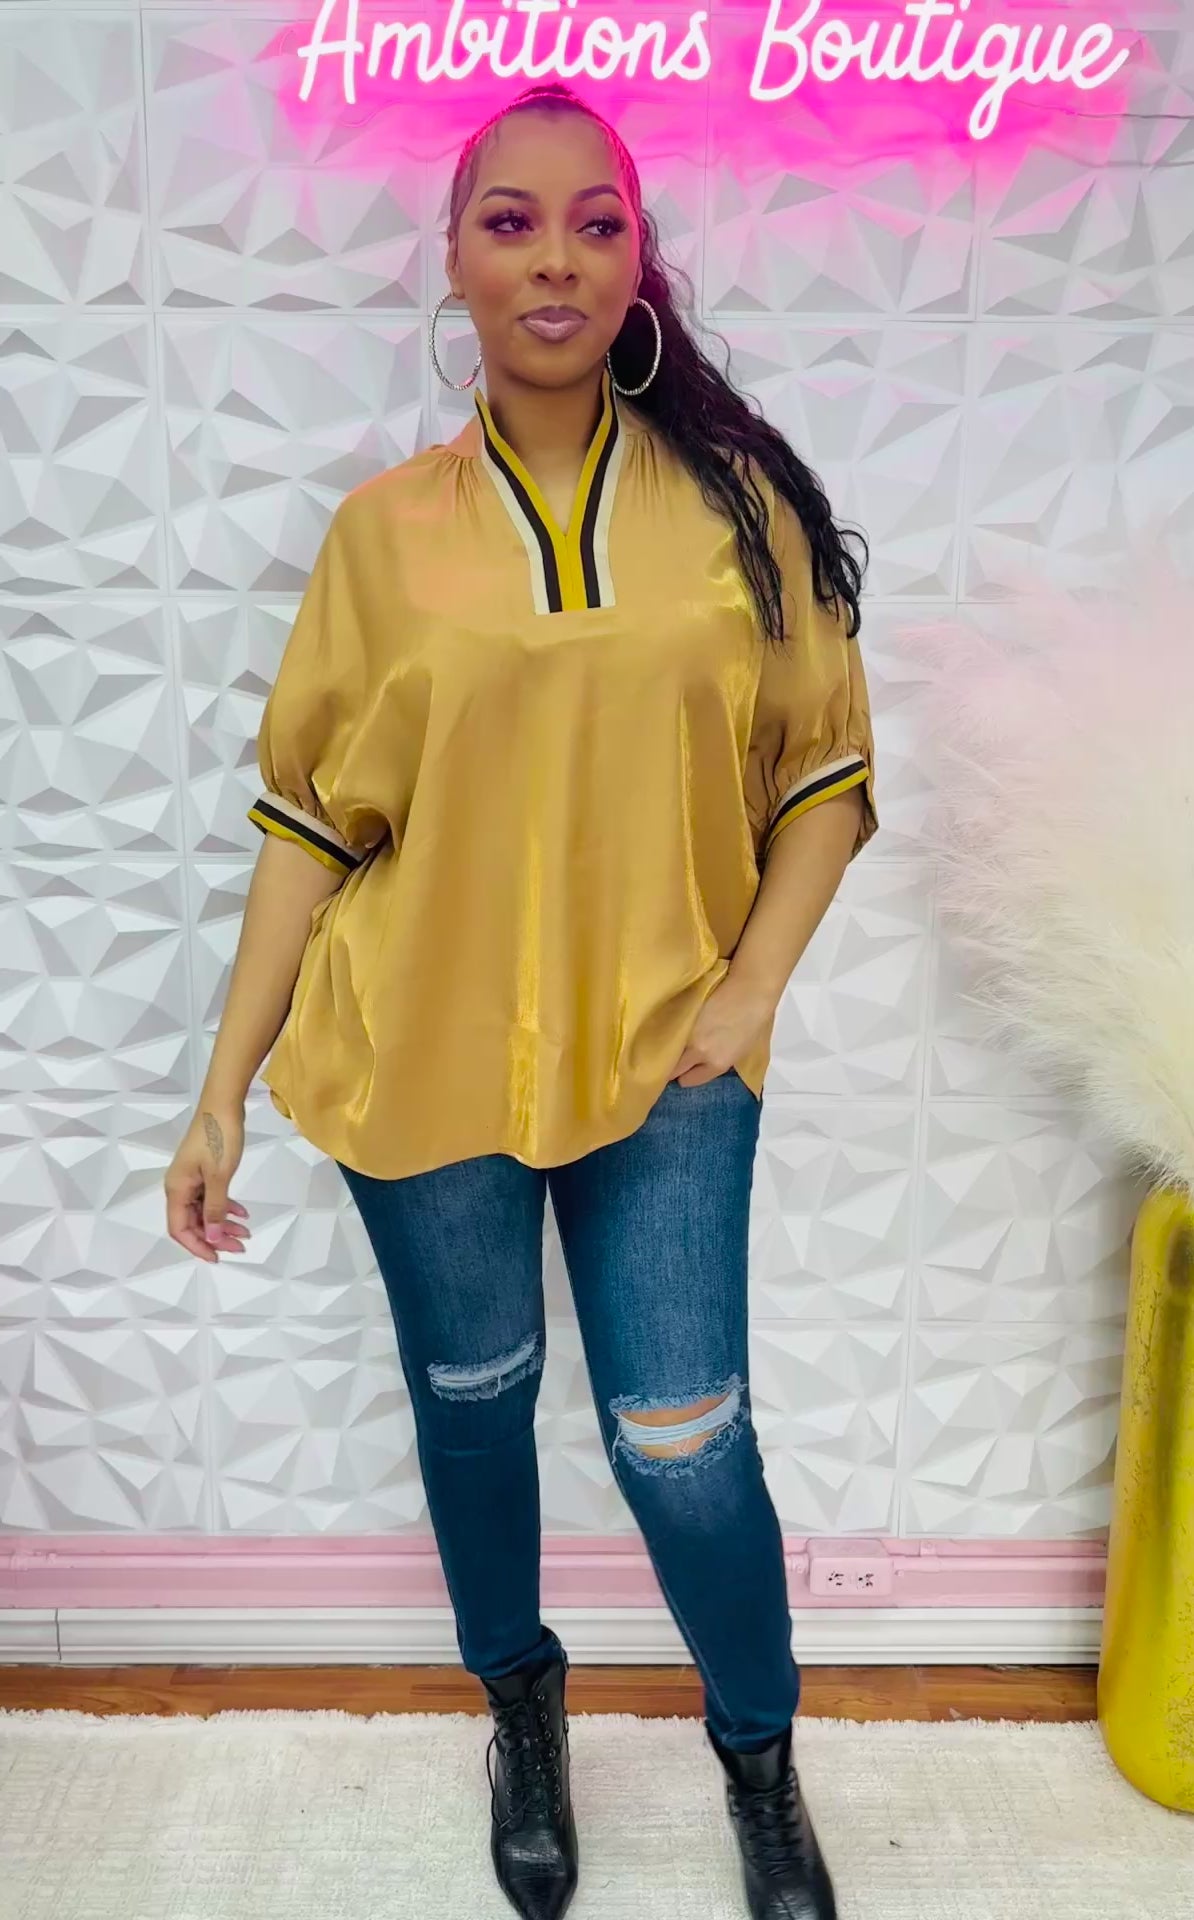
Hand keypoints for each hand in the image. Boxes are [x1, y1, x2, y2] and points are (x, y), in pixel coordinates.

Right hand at [165, 1103, 249, 1263]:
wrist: (223, 1103)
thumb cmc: (219, 1137)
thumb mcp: (219, 1176)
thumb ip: (215, 1209)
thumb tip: (213, 1238)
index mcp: (176, 1189)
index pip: (179, 1229)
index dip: (197, 1246)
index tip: (218, 1258)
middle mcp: (179, 1186)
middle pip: (192, 1222)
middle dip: (215, 1237)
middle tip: (240, 1246)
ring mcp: (191, 1178)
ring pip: (204, 1211)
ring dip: (223, 1223)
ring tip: (245, 1232)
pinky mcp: (203, 1170)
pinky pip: (211, 1197)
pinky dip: (225, 1206)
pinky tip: (242, 1213)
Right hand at [669, 974, 777, 1087]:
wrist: (750, 989)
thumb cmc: (755, 1018)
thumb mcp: (739, 1050)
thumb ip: (716, 1061)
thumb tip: (701, 1064)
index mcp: (718, 1063)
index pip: (689, 1080)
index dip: (686, 1075)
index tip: (685, 1070)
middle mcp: (699, 1051)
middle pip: (673, 1069)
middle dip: (673, 1067)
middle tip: (673, 1060)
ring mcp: (688, 1032)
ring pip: (667, 1049)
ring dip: (669, 1048)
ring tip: (671, 1043)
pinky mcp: (681, 1013)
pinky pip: (668, 1030)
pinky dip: (669, 1031)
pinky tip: (673, 1026)